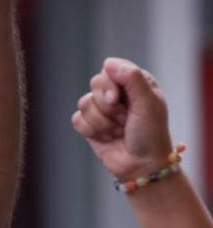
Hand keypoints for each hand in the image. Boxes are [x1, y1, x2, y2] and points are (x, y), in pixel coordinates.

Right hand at [72, 57, 174, 181]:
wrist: (141, 166)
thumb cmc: (151, 134)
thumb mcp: (148, 103)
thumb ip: (131, 78)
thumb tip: (107, 62)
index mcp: (134, 83)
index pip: (110, 69)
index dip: (110, 84)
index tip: (117, 99)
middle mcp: (117, 93)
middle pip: (94, 84)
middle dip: (107, 107)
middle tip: (123, 119)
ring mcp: (102, 109)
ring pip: (84, 103)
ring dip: (102, 122)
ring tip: (118, 131)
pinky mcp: (90, 125)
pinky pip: (77, 119)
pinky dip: (91, 131)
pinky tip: (107, 138)